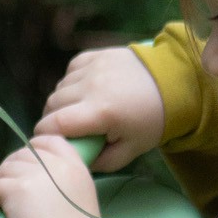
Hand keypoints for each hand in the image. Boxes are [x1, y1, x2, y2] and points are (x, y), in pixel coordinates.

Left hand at [0, 135, 101, 217]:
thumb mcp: (79, 205)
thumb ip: (61, 190)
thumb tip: (36, 194)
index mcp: (76, 168)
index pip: (50, 141)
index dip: (33, 150)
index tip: (25, 169)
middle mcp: (56, 165)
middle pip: (22, 154)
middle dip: (11, 171)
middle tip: (5, 193)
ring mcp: (34, 174)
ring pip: (4, 170)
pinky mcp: (14, 189)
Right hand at [35, 47, 164, 169]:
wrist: (173, 83)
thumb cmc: (152, 121)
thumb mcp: (130, 151)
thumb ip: (101, 162)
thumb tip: (77, 161)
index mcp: (99, 112)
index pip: (54, 124)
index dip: (44, 135)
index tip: (47, 143)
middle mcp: (91, 86)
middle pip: (52, 105)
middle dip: (52, 120)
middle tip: (65, 131)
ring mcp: (93, 67)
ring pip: (59, 88)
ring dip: (62, 102)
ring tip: (77, 112)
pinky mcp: (95, 55)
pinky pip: (70, 70)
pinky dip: (71, 82)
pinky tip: (85, 91)